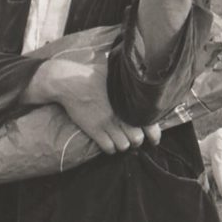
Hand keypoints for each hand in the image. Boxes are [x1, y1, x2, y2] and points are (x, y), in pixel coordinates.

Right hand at [41, 59, 156, 154]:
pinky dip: (111, 148)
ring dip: (123, 144)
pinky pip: (109, 148)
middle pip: (137, 139)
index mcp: (128, 100)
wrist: (68, 81)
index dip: (153, 134)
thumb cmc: (90, 74)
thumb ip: (128, 79)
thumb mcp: (114, 72)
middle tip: (132, 137)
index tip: (153, 138)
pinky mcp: (94, 129)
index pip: (149, 123)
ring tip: (120, 139)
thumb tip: (140, 73)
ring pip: (124, 146)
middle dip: (136, 140)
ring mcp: (107, 122)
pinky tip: (108, 141)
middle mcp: (120, 113)